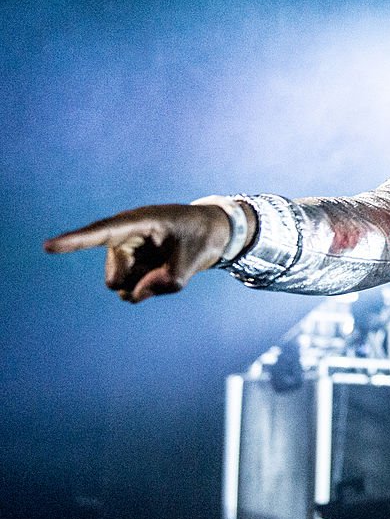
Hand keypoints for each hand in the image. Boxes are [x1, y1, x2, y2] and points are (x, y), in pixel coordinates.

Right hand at [43, 204, 238, 302]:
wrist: (213, 232)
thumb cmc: (202, 237)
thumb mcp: (192, 263)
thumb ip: (164, 283)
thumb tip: (132, 296)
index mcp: (140, 222)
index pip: (103, 233)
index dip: (75, 241)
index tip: (48, 247)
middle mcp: (125, 236)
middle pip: (115, 278)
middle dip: (138, 285)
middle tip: (169, 266)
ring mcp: (126, 251)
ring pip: (121, 286)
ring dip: (145, 286)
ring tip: (167, 265)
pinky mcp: (130, 264)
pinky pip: (131, 289)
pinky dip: (148, 288)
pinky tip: (162, 270)